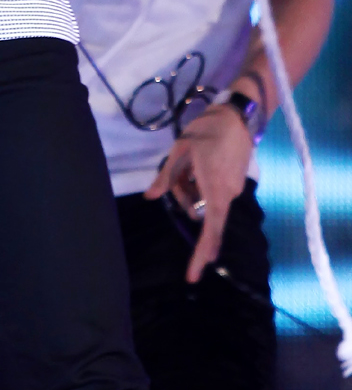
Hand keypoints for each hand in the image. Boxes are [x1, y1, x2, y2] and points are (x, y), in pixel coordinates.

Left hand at [144, 103, 252, 282]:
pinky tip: (197, 165)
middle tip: (179, 176)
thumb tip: (150, 197)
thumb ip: (167, 177)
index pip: (210, 229)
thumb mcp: (181, 150)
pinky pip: (214, 194)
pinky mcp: (236, 182)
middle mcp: (228, 195)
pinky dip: (201, 186)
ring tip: (187, 163)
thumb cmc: (208, 130)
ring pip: (206, 202)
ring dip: (192, 191)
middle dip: (186, 202)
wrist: (239, 115)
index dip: (202, 253)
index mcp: (215, 189)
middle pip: (203, 214)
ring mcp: (234, 189)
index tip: (194, 275)